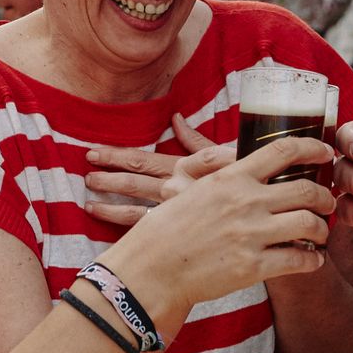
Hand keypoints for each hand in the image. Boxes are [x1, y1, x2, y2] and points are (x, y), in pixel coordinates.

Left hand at [84, 114, 233, 226]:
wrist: (267, 213)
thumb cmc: (247, 181)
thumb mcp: (224, 154)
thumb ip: (196, 140)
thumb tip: (176, 118)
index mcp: (181, 168)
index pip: (140, 160)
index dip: (115, 156)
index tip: (93, 152)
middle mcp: (173, 190)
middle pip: (132, 183)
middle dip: (106, 178)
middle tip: (85, 175)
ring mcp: (173, 214)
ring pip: (133, 210)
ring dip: (108, 206)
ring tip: (87, 205)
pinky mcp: (179, 233)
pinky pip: (146, 232)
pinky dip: (125, 228)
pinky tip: (113, 233)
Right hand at [103, 134, 333, 314]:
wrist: (153, 268)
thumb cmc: (168, 226)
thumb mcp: (188, 185)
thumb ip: (217, 168)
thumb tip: (239, 153)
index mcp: (231, 178)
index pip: (283, 151)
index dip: (313, 148)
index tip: (326, 153)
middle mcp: (246, 202)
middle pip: (306, 189)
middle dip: (325, 197)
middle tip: (327, 202)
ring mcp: (251, 235)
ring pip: (310, 224)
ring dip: (323, 229)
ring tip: (320, 233)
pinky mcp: (253, 267)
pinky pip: (300, 260)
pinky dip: (314, 260)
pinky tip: (313, 260)